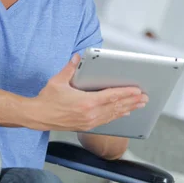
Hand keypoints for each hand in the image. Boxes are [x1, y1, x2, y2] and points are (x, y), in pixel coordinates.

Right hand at [28, 54, 147, 131]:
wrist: (38, 117)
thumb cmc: (47, 99)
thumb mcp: (57, 81)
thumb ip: (69, 68)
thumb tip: (77, 56)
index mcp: (85, 102)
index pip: (111, 96)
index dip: (126, 93)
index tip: (138, 90)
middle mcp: (90, 114)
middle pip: (116, 106)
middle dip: (132, 101)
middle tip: (145, 97)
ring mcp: (89, 121)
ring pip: (113, 114)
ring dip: (128, 109)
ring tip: (139, 105)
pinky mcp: (86, 126)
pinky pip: (106, 120)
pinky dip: (117, 115)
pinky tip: (123, 112)